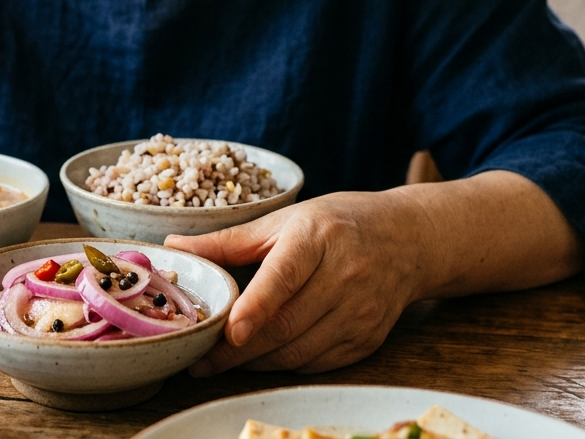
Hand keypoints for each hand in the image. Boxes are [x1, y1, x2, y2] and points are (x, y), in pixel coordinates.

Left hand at [166, 191, 423, 374]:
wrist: (408, 240)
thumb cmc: (338, 224)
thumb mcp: (285, 220)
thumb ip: (229, 241)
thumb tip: (175, 248)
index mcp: (318, 237)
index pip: (285, 276)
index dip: (256, 307)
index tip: (230, 331)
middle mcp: (345, 275)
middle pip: (286, 324)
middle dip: (238, 350)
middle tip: (200, 361)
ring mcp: (360, 312)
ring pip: (299, 352)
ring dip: (256, 362)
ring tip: (221, 361)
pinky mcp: (367, 339)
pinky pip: (316, 363)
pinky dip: (284, 364)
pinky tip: (261, 358)